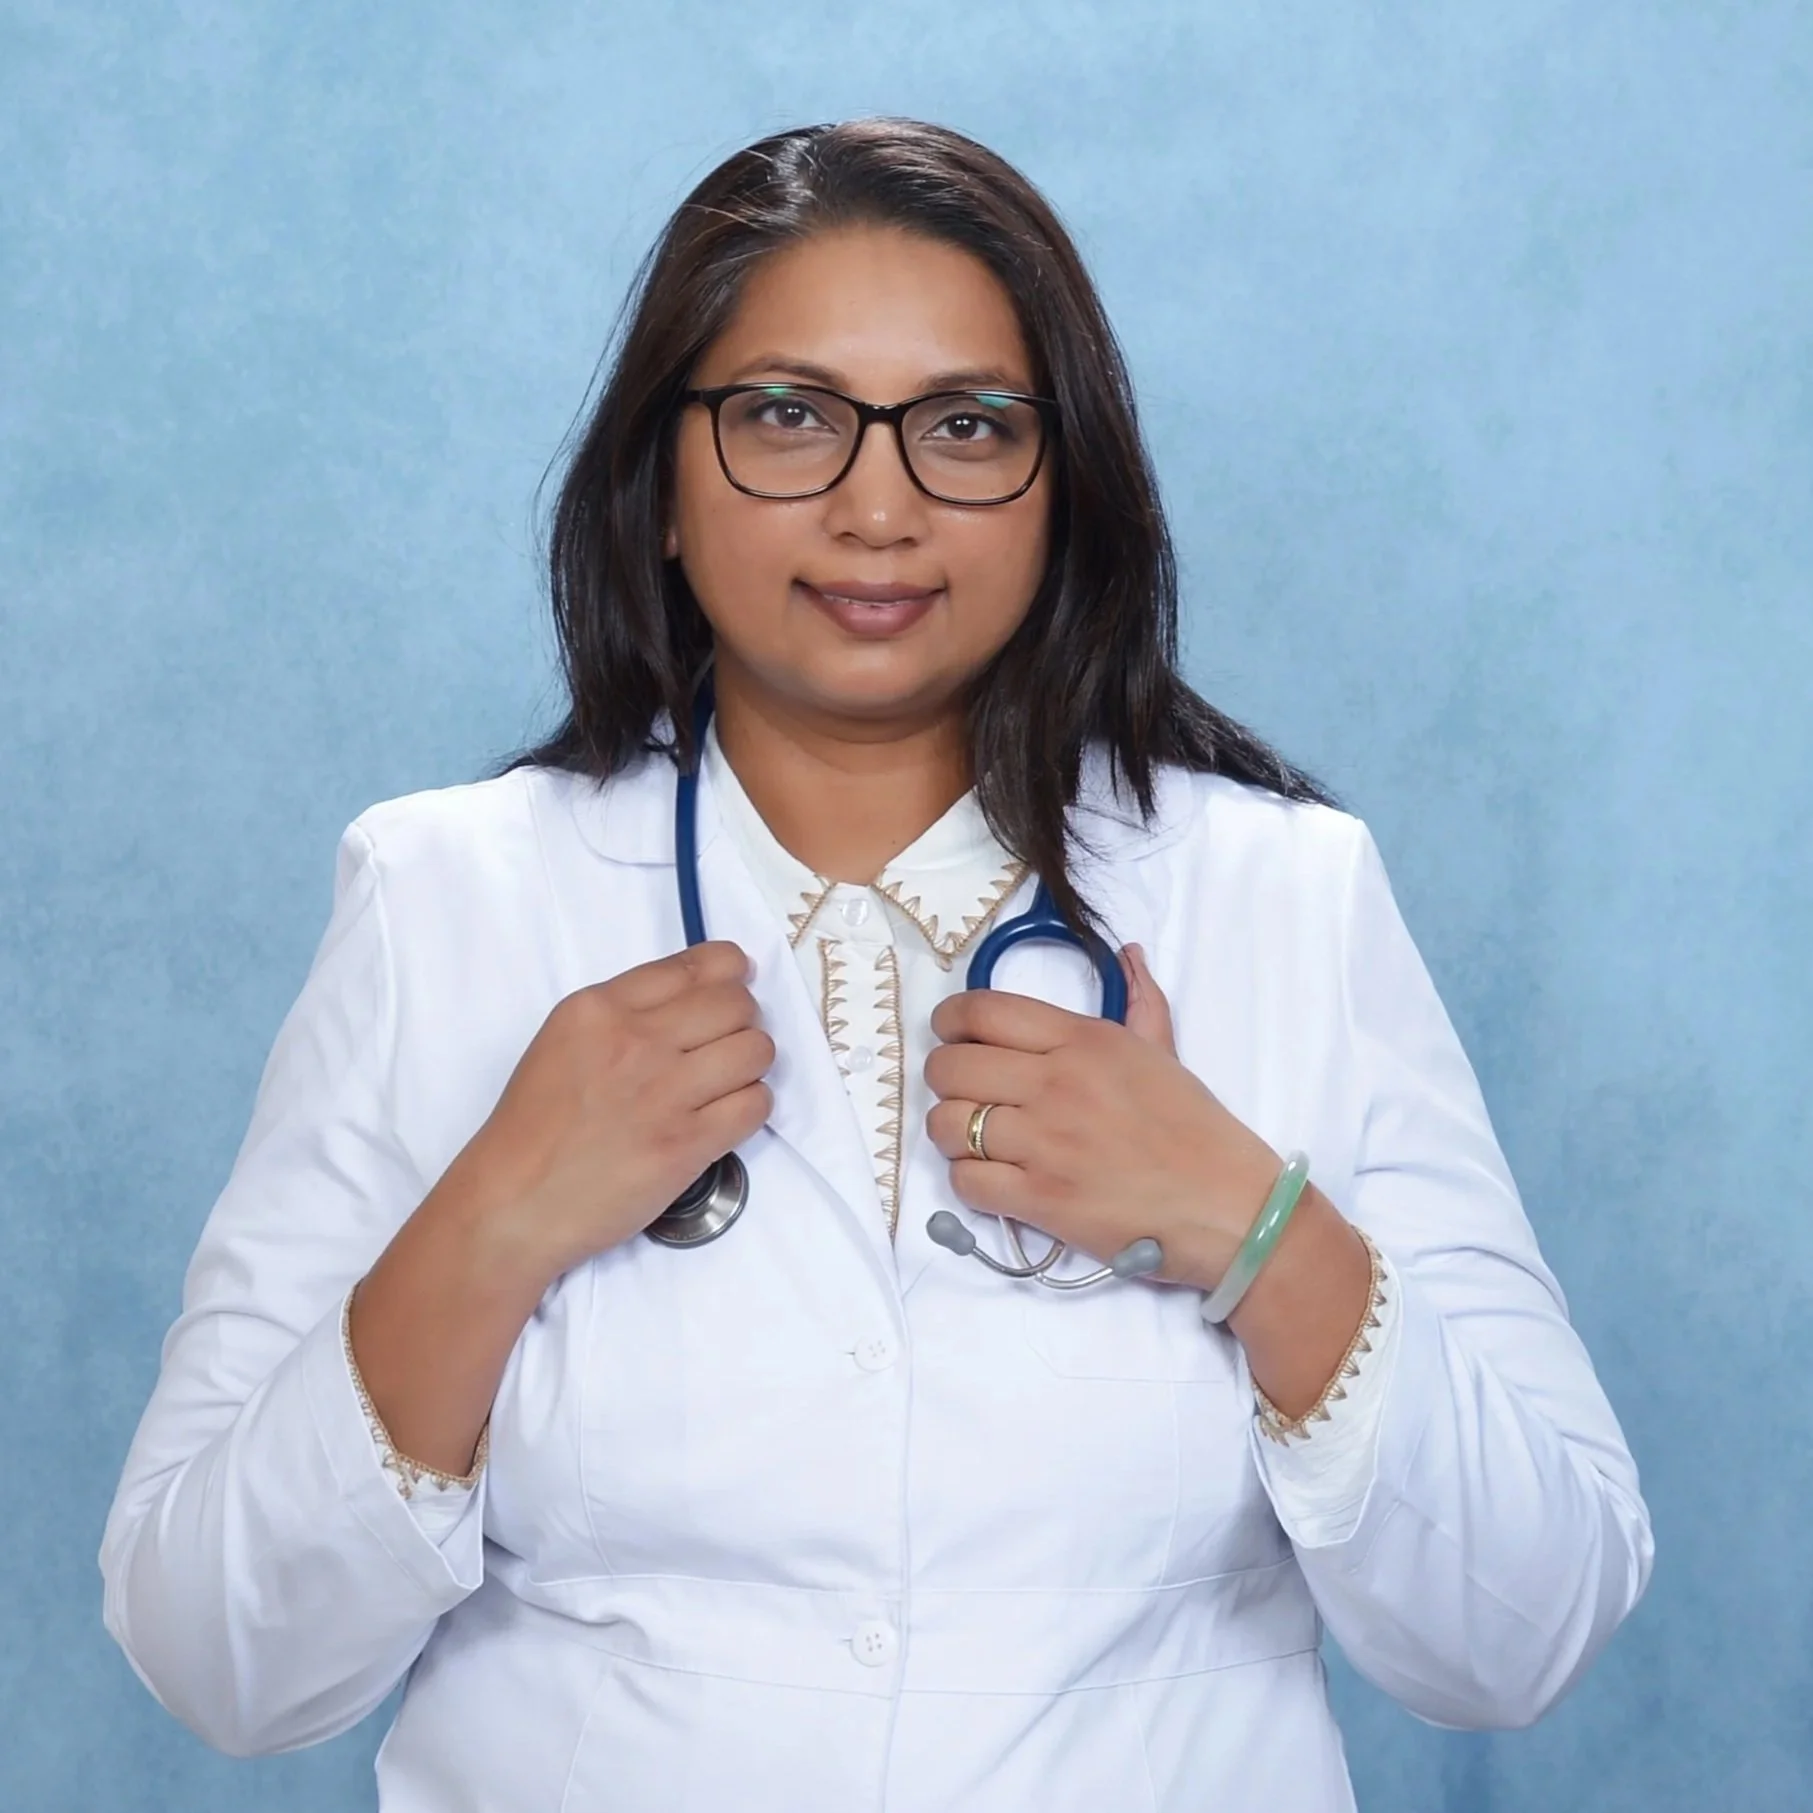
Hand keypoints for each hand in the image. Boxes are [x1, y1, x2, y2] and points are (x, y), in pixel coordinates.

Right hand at [462, 940, 774, 1282]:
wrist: (515, 1204)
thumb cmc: (535, 1128)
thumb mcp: (564, 1042)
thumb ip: (625, 1014)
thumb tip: (701, 992)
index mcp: (599, 1008)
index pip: (696, 965)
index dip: (730, 972)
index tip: (738, 984)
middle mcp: (635, 1041)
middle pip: (736, 1003)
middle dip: (743, 1021)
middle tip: (726, 1046)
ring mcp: (663, 1093)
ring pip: (756, 1050)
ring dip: (750, 1065)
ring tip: (726, 1084)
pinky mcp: (686, 1144)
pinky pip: (756, 1104)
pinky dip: (751, 1107)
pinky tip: (726, 1117)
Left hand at [924, 944, 1281, 1288]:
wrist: (1227, 1207)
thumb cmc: (1196, 1128)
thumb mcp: (1164, 1051)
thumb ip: (1139, 999)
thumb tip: (1128, 953)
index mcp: (1083, 1040)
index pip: (982, 1010)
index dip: (950, 1020)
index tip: (951, 1034)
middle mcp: (1055, 1083)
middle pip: (950, 1065)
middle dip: (944, 1077)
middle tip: (963, 1091)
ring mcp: (1045, 1142)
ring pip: (947, 1124)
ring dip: (951, 1131)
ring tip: (974, 1138)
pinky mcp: (1041, 1199)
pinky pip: (966, 1182)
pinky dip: (968, 1181)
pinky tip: (993, 1178)